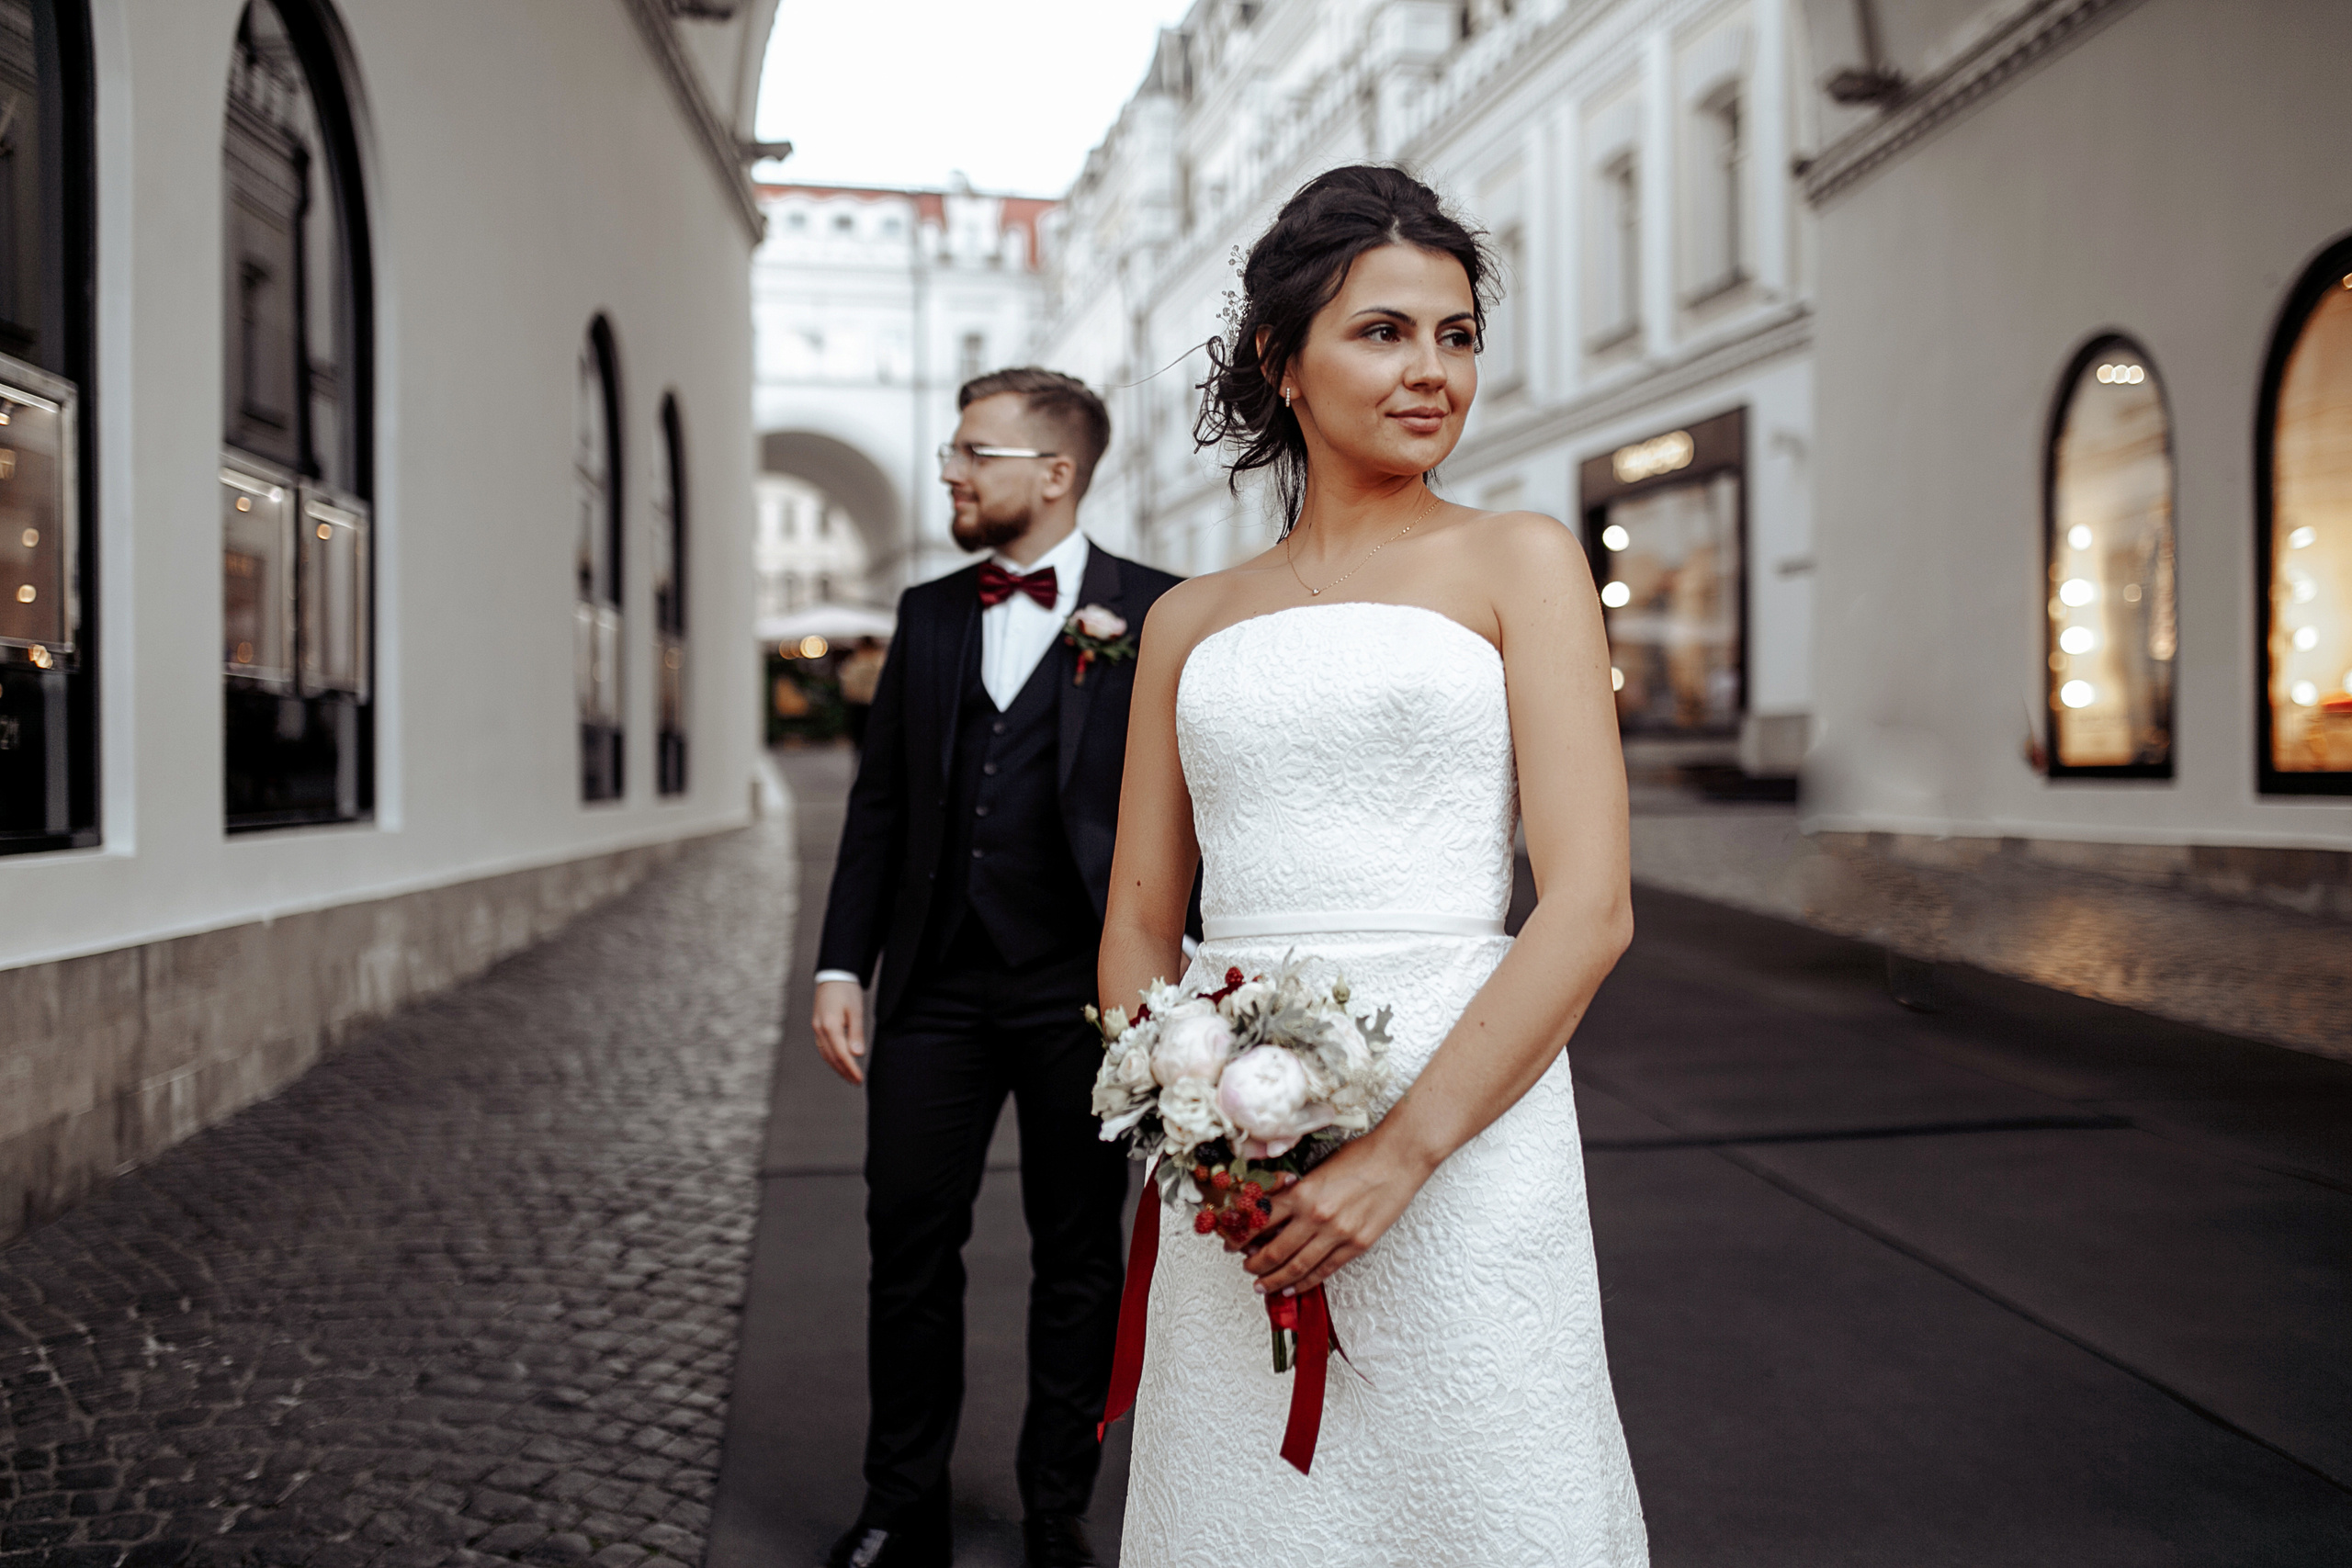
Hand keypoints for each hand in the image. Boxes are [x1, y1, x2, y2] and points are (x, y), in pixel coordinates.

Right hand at [812, 979, 868, 1084]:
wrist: (833, 975)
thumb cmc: (847, 991)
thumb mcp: (856, 1010)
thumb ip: (856, 1033)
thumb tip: (857, 1055)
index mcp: (830, 1025)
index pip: (841, 1054)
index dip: (851, 1069)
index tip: (860, 1079)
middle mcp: (820, 1029)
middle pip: (832, 1057)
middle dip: (844, 1071)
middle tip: (856, 1082)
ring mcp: (816, 1028)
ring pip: (826, 1054)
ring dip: (837, 1067)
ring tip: (849, 1077)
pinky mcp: (817, 1026)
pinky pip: (823, 1047)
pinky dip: (831, 1058)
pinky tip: (839, 1062)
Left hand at [1238, 1134, 1430, 1296]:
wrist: (1398, 1158)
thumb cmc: (1360, 1156)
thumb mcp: (1318, 1168)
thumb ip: (1296, 1191)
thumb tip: (1273, 1211)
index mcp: (1301, 1193)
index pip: (1260, 1221)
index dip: (1242, 1235)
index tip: (1231, 1243)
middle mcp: (1315, 1217)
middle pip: (1274, 1250)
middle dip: (1254, 1263)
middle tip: (1245, 1267)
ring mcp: (1337, 1234)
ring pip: (1297, 1266)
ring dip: (1275, 1279)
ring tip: (1262, 1285)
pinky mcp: (1357, 1245)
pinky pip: (1325, 1270)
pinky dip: (1306, 1282)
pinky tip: (1292, 1287)